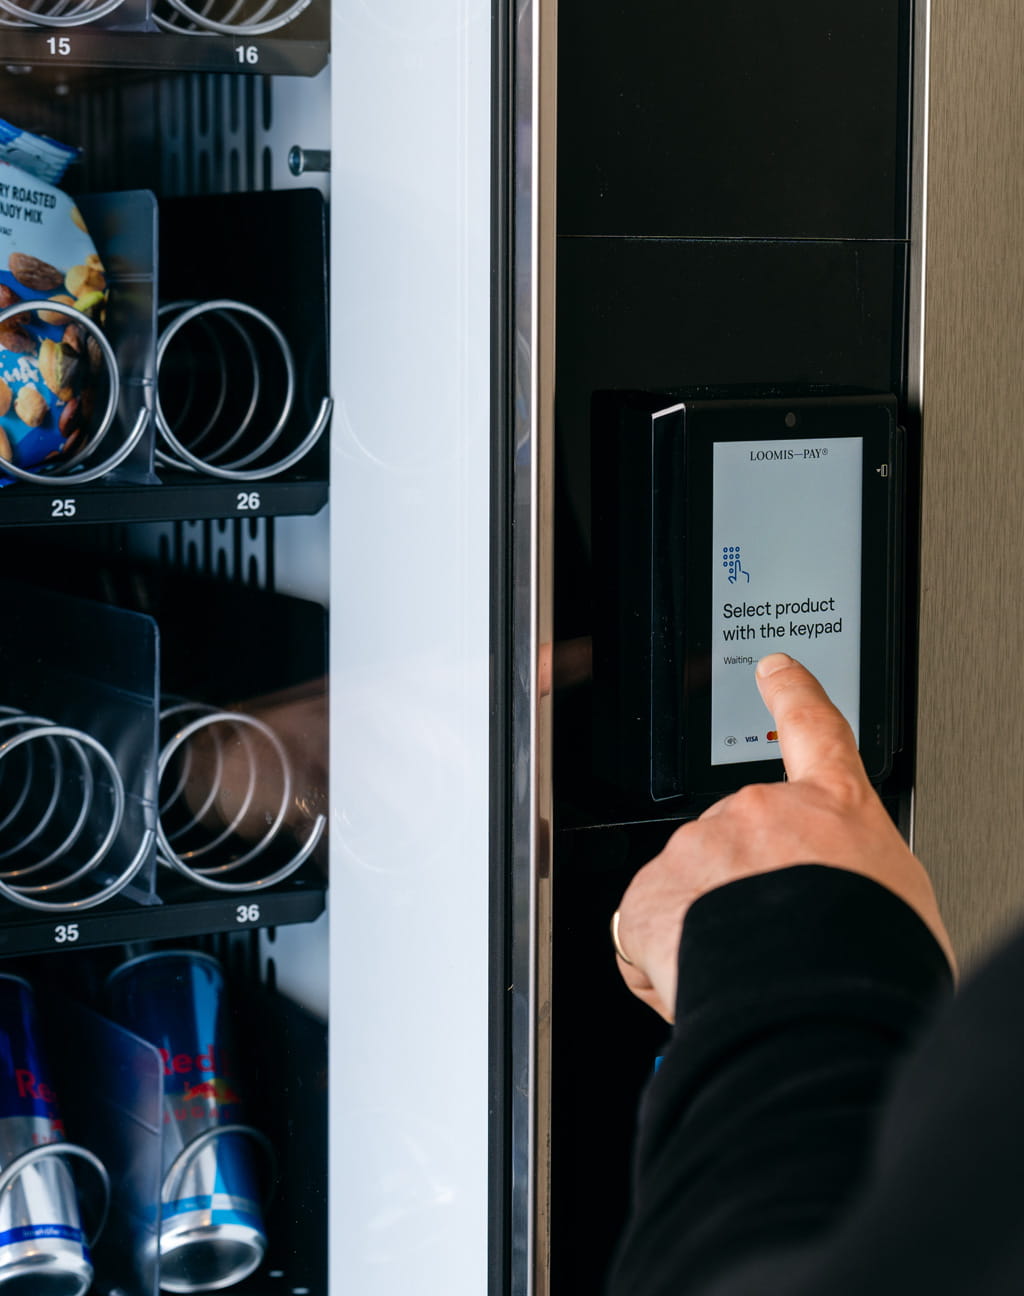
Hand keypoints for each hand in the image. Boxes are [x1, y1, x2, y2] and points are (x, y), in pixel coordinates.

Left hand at [613, 653, 954, 1021]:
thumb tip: (841, 895)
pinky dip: (662, 966)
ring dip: (705, 934)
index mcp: (834, 807)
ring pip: (690, 895)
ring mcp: (699, 846)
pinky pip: (645, 935)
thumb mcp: (897, 899)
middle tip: (777, 946)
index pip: (814, 730)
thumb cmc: (872, 957)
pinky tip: (701, 984)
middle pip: (738, 844)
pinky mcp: (648, 891)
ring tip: (749, 973)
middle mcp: (759, 811)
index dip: (793, 696)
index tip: (775, 670)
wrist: (815, 1002)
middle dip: (743, 894)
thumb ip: (853, 874)